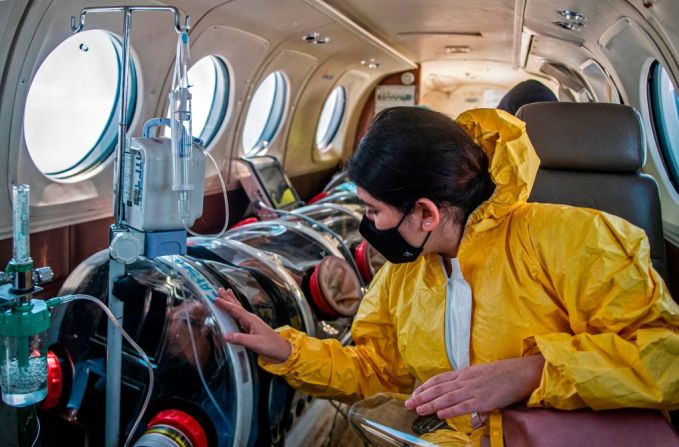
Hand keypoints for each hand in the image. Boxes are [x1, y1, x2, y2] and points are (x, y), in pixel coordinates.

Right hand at [214, 288, 291, 363]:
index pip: (235, 310)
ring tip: (226, 294)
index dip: (225, 304)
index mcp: (251, 320)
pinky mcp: (251, 329)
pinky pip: (240, 318)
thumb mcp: (254, 343)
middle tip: (220, 289)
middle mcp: (251, 319)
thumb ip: (240, 339)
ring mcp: (251, 323)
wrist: (281, 350)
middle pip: (237, 306)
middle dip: (228, 298)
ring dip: (231, 302)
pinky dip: (234, 313)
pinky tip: (232, 312)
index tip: (216, 298)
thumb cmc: (270, 345)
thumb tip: (226, 335)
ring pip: (238, 311)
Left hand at [404, 355, 544, 418]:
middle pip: (438, 388)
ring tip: (418, 410)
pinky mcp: (483, 400)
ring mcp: (473, 390)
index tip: (414, 394)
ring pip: (447, 397)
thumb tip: (458, 397)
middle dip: (422, 396)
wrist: (520, 372)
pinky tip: (440, 414)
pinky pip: (463, 405)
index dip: (425, 387)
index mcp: (464, 372)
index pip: (439, 379)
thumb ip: (468, 385)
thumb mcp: (480, 375)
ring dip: (430, 404)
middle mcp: (465, 380)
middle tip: (408, 404)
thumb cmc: (502, 374)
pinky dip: (450, 410)